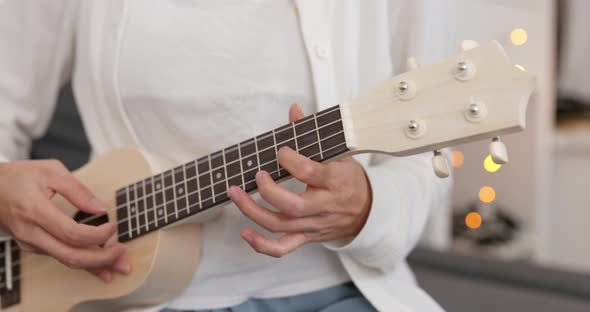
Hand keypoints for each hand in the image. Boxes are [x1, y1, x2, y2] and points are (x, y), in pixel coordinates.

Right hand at [0, 160, 129, 281]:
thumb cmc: (18, 177)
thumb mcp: (50, 171)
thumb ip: (77, 189)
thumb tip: (100, 208)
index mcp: (35, 210)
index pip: (72, 233)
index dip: (97, 234)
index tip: (114, 226)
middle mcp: (31, 232)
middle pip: (71, 256)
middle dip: (102, 259)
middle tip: (123, 254)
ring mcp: (30, 242)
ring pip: (66, 261)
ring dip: (96, 265)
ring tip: (119, 264)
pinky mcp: (33, 246)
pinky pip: (61, 257)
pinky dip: (83, 261)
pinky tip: (101, 264)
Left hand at [228, 104, 371, 256]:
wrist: (368, 212)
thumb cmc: (350, 180)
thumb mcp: (340, 154)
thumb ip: (311, 134)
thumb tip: (293, 109)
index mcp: (335, 181)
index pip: (309, 172)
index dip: (289, 160)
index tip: (280, 151)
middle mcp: (324, 206)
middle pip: (292, 205)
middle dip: (267, 190)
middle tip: (257, 174)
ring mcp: (313, 224)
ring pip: (280, 225)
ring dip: (252, 211)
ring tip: (235, 193)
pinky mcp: (306, 237)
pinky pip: (282, 248)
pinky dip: (262, 245)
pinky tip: (245, 233)